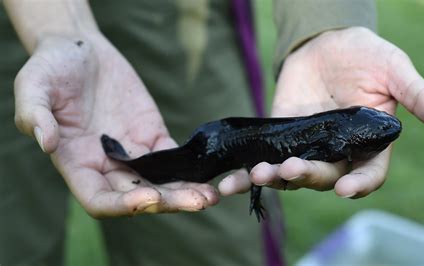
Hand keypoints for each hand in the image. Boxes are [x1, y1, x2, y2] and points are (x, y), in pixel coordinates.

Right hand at [14, 34, 218, 217]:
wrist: (80, 50)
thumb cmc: (50, 68)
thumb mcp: (32, 86)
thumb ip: (35, 115)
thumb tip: (45, 143)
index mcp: (75, 163)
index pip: (99, 199)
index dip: (122, 204)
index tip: (147, 195)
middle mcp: (105, 165)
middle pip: (137, 195)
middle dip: (167, 202)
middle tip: (197, 201)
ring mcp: (131, 152)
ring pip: (159, 181)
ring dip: (184, 192)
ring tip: (210, 196)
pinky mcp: (151, 135)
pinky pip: (172, 157)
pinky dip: (189, 167)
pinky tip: (207, 171)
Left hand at [219, 27, 423, 197]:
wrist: (326, 41)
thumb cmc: (366, 55)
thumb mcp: (396, 71)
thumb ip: (420, 97)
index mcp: (368, 143)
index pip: (368, 174)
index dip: (360, 184)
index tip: (346, 189)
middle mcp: (337, 151)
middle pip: (324, 177)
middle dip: (307, 176)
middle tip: (290, 169)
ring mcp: (307, 145)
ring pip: (292, 173)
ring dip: (275, 178)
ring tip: (258, 174)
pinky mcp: (281, 136)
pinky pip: (267, 157)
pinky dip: (249, 171)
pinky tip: (231, 181)